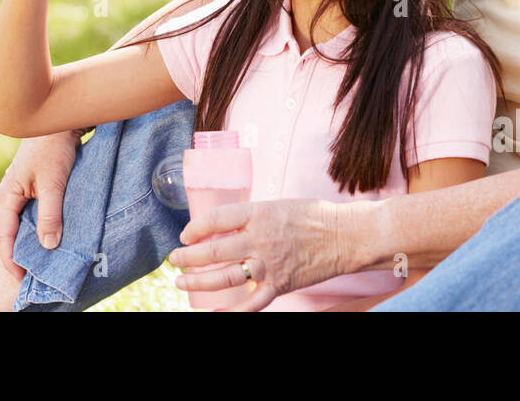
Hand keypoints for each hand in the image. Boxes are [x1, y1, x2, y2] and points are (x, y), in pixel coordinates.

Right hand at [0, 131, 80, 281]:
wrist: (59, 119)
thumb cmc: (53, 148)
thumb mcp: (53, 183)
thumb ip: (50, 214)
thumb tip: (48, 245)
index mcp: (7, 195)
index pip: (4, 234)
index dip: (9, 258)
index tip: (19, 277)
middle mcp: (8, 193)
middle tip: (5, 273)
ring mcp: (18, 188)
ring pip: (8, 220)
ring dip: (12, 239)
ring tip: (17, 258)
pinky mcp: (30, 184)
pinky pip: (20, 211)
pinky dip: (23, 226)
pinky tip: (33, 232)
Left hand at [167, 198, 349, 310]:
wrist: (344, 236)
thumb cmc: (312, 216)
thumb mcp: (276, 205)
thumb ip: (250, 216)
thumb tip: (221, 226)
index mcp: (258, 214)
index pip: (215, 219)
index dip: (194, 228)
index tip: (185, 234)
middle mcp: (259, 239)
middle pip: (213, 251)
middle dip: (188, 257)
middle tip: (175, 260)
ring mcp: (269, 264)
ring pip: (224, 278)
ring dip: (198, 282)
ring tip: (181, 282)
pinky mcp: (279, 285)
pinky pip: (250, 304)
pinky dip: (230, 312)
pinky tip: (212, 313)